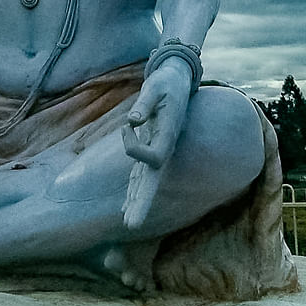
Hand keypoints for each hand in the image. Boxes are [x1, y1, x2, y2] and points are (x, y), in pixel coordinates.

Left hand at [121, 59, 192, 229]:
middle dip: (142, 202)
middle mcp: (166, 147)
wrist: (178, 79)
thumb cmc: (166, 81)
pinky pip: (142, 172)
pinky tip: (127, 203)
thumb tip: (132, 121)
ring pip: (147, 181)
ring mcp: (160, 149)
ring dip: (136, 201)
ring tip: (127, 223)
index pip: (153, 158)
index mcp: (169, 134)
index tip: (127, 124)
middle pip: (154, 181)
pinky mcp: (153, 146)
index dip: (134, 147)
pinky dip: (135, 187)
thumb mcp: (155, 86)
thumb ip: (144, 103)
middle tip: (130, 226)